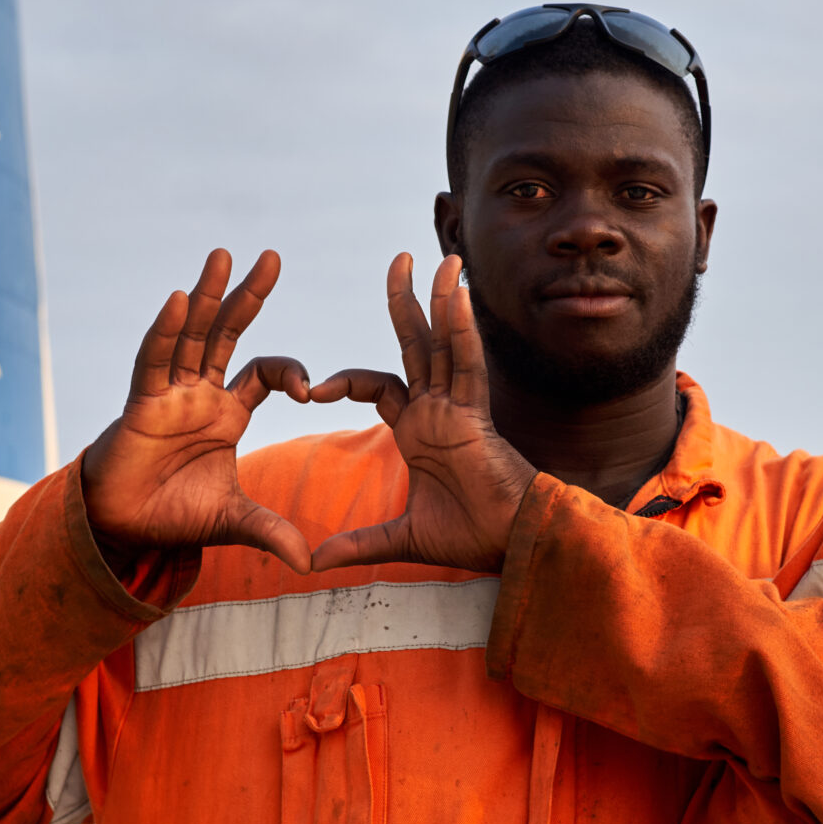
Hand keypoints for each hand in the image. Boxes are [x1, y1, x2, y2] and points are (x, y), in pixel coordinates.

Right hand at [81, 249, 315, 574]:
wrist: (121, 528)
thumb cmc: (172, 513)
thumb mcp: (232, 521)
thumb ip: (271, 532)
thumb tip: (312, 564)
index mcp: (227, 412)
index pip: (264, 372)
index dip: (289, 372)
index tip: (312, 391)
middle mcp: (200, 393)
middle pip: (227, 333)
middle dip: (248, 296)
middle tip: (273, 257)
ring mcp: (169, 393)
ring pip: (191, 334)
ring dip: (206, 295)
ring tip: (223, 256)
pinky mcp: (141, 403)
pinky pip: (154, 360)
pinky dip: (165, 331)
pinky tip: (178, 299)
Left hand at [308, 254, 537, 574]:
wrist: (511, 546)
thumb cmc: (471, 537)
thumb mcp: (400, 540)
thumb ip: (358, 544)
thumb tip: (313, 562)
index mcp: (420, 431)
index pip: (380, 386)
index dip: (347, 381)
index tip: (312, 391)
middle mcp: (439, 411)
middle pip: (417, 345)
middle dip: (407, 303)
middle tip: (398, 261)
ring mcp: (459, 410)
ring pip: (446, 345)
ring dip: (443, 301)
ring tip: (442, 261)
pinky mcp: (478, 417)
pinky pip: (469, 367)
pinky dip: (463, 333)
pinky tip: (460, 298)